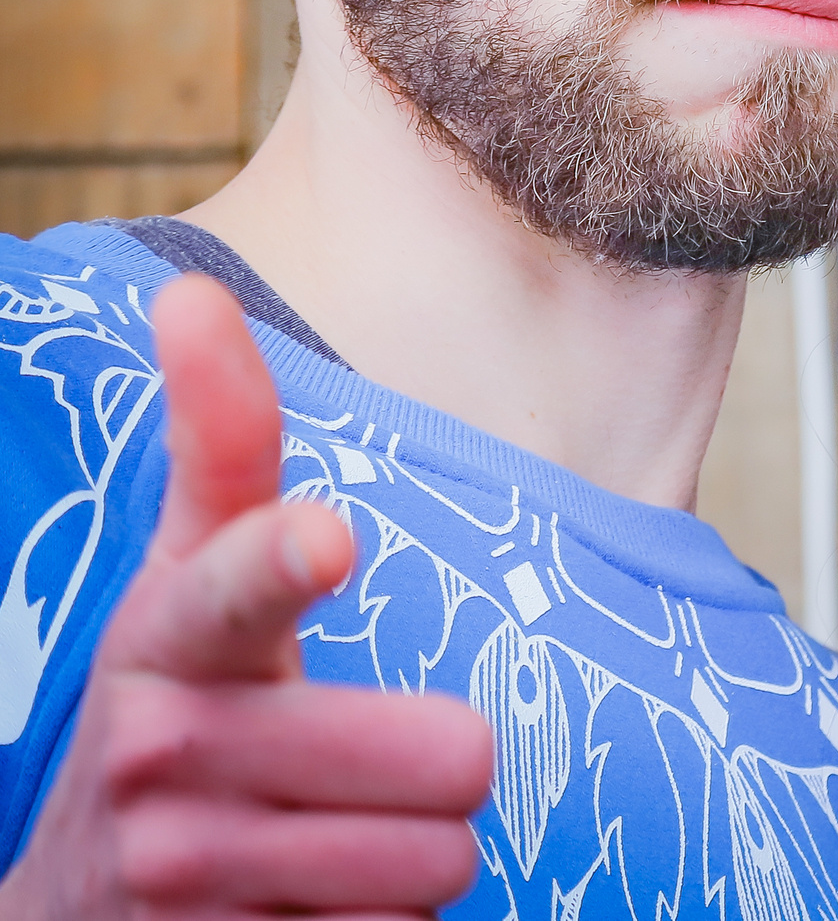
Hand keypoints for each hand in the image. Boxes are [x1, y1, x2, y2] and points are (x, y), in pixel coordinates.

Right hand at [0, 276, 493, 920]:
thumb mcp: (188, 580)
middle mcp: (163, 753)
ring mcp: (183, 876)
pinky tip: (305, 907)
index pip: (231, 584)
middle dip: (441, 770)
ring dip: (415, 858)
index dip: (277, 562)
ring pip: (441, 861)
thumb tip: (190, 291)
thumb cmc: (181, 704)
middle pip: (450, 757)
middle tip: (368, 767)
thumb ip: (220, 445)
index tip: (322, 536)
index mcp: (169, 638)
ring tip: (329, 836)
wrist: (74, 907)